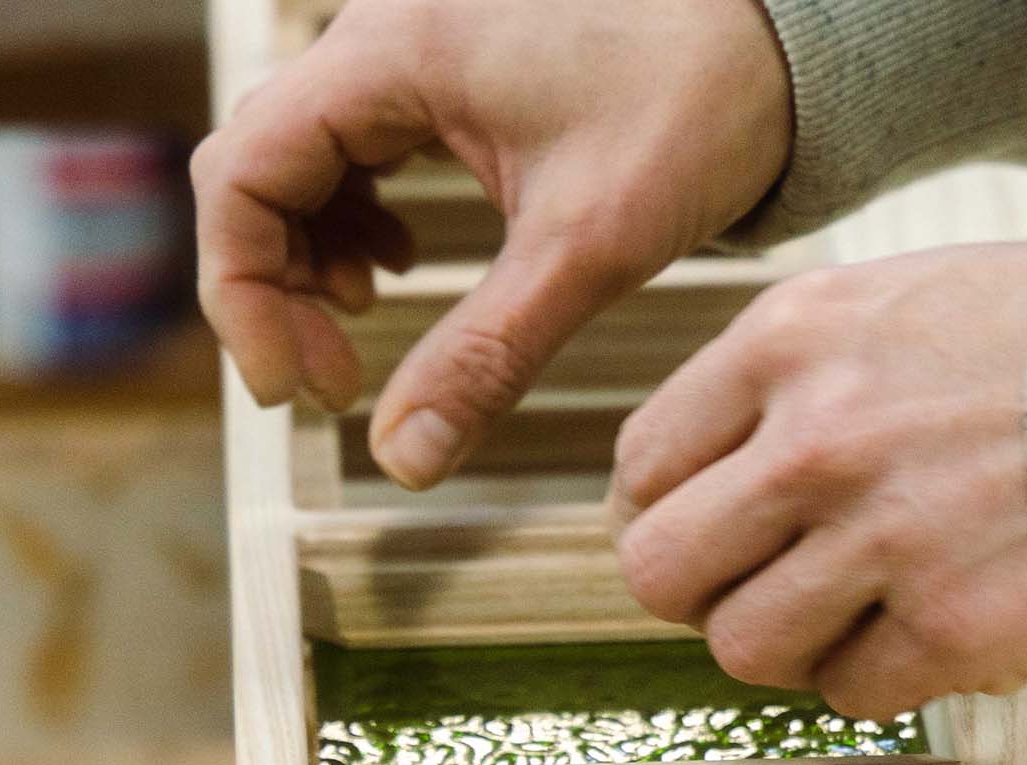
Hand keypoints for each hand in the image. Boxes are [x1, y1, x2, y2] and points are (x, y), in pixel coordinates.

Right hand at [191, 0, 791, 487]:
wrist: (781, 40)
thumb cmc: (699, 102)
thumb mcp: (584, 246)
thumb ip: (486, 357)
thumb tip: (403, 460)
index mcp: (394, 52)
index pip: (244, 173)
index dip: (247, 295)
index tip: (299, 393)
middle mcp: (386, 34)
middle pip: (265, 166)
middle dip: (279, 284)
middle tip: (336, 383)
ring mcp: (418, 46)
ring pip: (311, 156)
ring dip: (316, 250)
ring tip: (367, 321)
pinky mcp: (456, 66)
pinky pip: (366, 142)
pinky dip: (363, 213)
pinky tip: (404, 261)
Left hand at [606, 238, 1026, 718]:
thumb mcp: (899, 302)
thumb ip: (792, 383)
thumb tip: (716, 481)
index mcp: (789, 345)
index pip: (643, 465)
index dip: (663, 516)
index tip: (706, 538)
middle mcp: (815, 442)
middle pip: (661, 571)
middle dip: (702, 594)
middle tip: (759, 590)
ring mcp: (881, 539)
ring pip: (743, 648)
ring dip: (791, 645)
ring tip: (856, 614)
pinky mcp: (951, 628)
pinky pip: (850, 694)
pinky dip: (879, 678)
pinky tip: (930, 634)